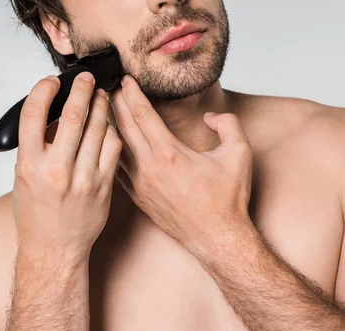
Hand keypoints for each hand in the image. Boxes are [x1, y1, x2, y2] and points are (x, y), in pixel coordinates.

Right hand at [13, 72, 122, 257]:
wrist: (55, 250)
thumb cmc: (36, 216)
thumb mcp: (23, 178)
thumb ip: (36, 148)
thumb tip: (53, 117)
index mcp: (29, 165)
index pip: (33, 114)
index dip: (44, 90)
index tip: (52, 82)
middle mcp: (56, 170)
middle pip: (72, 115)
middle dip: (82, 90)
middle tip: (87, 80)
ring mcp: (82, 178)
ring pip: (98, 129)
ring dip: (101, 106)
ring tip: (102, 96)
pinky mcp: (103, 186)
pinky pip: (113, 149)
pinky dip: (113, 132)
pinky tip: (111, 124)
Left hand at [109, 75, 253, 250]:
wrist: (217, 239)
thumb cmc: (227, 201)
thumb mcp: (239, 155)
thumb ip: (228, 125)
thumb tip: (210, 117)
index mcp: (169, 154)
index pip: (142, 115)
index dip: (131, 93)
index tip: (125, 78)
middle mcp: (148, 168)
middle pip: (123, 126)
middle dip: (114, 102)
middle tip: (108, 85)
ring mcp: (140, 184)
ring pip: (116, 147)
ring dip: (110, 126)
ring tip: (105, 109)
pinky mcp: (138, 197)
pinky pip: (118, 168)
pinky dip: (113, 151)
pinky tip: (112, 142)